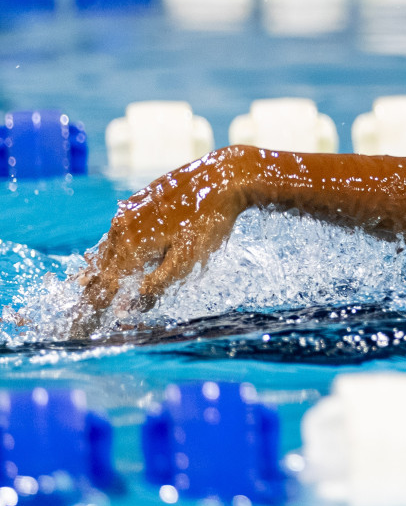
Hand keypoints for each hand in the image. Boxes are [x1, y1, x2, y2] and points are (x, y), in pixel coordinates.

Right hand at [72, 145, 254, 334]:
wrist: (223, 177)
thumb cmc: (208, 223)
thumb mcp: (186, 262)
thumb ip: (155, 286)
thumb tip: (129, 308)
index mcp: (129, 246)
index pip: (104, 286)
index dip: (93, 308)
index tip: (81, 328)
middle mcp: (121, 227)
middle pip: (100, 267)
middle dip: (92, 291)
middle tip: (82, 313)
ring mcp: (128, 211)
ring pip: (107, 246)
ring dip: (99, 269)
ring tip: (86, 286)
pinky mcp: (139, 201)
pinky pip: (118, 230)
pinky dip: (112, 247)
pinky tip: (111, 252)